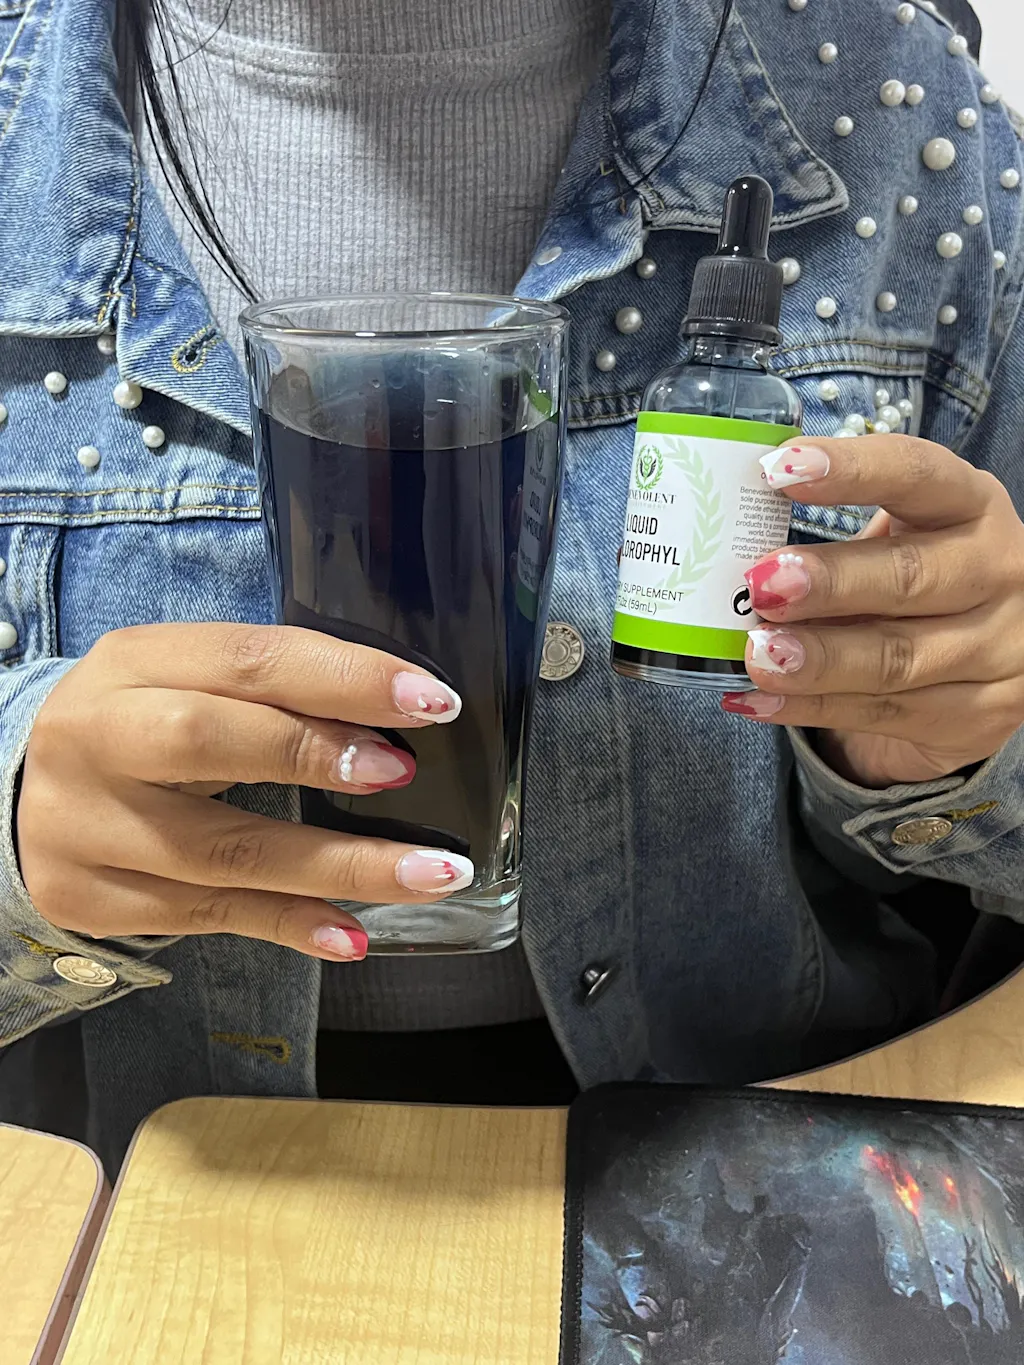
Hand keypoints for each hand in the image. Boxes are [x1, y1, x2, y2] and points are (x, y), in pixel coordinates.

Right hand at [18, 624, 470, 961]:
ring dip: (336, 866)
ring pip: (220, 850)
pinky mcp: (89, 898)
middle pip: (206, 741)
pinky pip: (206, 916)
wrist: (19, 790)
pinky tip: (352, 934)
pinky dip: (288, 924)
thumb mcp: (186, 682)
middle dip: (313, 755)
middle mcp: (94, 737)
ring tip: (430, 875)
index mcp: (132, 662)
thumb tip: (398, 715)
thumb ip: (272, 690)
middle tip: (401, 773)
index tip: (429, 701)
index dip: (343, 677)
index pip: (245, 658)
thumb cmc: (140, 725)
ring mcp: (84, 825)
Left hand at [721, 435, 1023, 788]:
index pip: (919, 474)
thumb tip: (729, 543)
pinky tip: (758, 699)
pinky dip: (811, 706)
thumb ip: (836, 537)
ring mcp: (998, 648)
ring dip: (817, 658)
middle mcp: (998, 570)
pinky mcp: (979, 714)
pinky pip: (883, 713)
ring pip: (897, 658)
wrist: (990, 662)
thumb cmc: (919, 580)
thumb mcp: (898, 539)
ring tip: (758, 653)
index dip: (852, 471)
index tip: (778, 470)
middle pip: (911, 576)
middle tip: (763, 583)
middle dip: (830, 581)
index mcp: (972, 505)